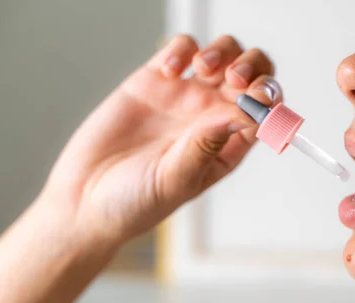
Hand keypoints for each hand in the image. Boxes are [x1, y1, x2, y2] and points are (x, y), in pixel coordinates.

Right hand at [41, 35, 281, 246]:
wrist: (85, 199)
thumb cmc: (136, 202)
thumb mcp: (178, 179)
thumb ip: (209, 144)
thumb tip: (247, 114)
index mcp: (229, 143)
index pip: (266, 111)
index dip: (269, 99)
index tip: (257, 99)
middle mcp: (213, 116)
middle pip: (253, 75)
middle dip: (252, 67)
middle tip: (233, 79)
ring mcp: (186, 96)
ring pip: (223, 55)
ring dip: (223, 52)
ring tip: (204, 67)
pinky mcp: (154, 80)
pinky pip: (181, 49)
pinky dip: (182, 49)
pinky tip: (169, 70)